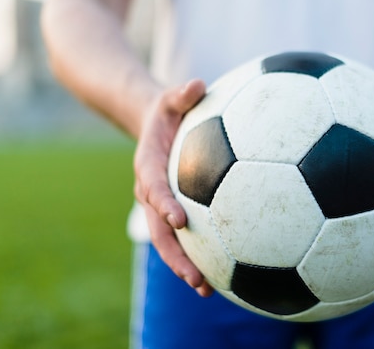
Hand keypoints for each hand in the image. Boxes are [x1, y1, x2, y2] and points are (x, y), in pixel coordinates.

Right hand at [133, 79, 214, 296]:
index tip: (179, 220)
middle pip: (159, 229)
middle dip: (174, 256)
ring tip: (207, 290)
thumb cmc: (168, 109)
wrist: (155, 124)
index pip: (153, 187)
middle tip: (195, 278)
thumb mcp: (170, 97)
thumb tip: (196, 84)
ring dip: (185, 266)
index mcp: (149, 165)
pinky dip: (198, 254)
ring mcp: (162, 204)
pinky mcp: (176, 209)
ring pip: (170, 241)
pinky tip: (224, 273)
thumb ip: (181, 93)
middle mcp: (151, 191)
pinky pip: (185, 235)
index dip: (164, 203)